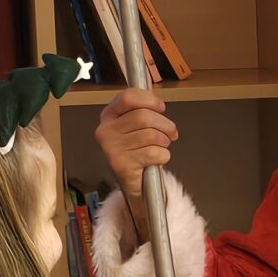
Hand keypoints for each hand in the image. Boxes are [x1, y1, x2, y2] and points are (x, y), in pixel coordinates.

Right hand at [94, 87, 176, 239]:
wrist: (134, 181)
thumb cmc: (138, 149)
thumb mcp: (136, 126)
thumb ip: (143, 108)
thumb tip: (154, 94)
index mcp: (109, 115)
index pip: (128, 97)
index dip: (149, 100)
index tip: (161, 108)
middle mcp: (106, 130)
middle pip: (144, 117)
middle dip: (165, 124)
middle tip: (171, 133)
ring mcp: (112, 148)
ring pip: (151, 135)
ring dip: (165, 141)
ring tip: (162, 146)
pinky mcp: (121, 165)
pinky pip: (153, 153)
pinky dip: (163, 156)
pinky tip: (157, 159)